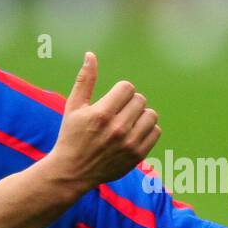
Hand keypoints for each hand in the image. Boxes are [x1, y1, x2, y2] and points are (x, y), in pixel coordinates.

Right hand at [47, 52, 160, 187]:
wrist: (72, 172)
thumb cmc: (71, 135)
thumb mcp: (74, 107)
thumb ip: (85, 80)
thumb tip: (91, 55)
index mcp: (101, 114)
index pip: (127, 88)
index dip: (121, 91)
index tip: (113, 100)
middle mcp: (117, 129)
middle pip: (140, 100)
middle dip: (130, 102)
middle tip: (118, 112)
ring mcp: (129, 144)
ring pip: (151, 115)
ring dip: (142, 114)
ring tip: (129, 121)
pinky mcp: (137, 156)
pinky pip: (156, 132)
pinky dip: (148, 129)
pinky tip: (134, 132)